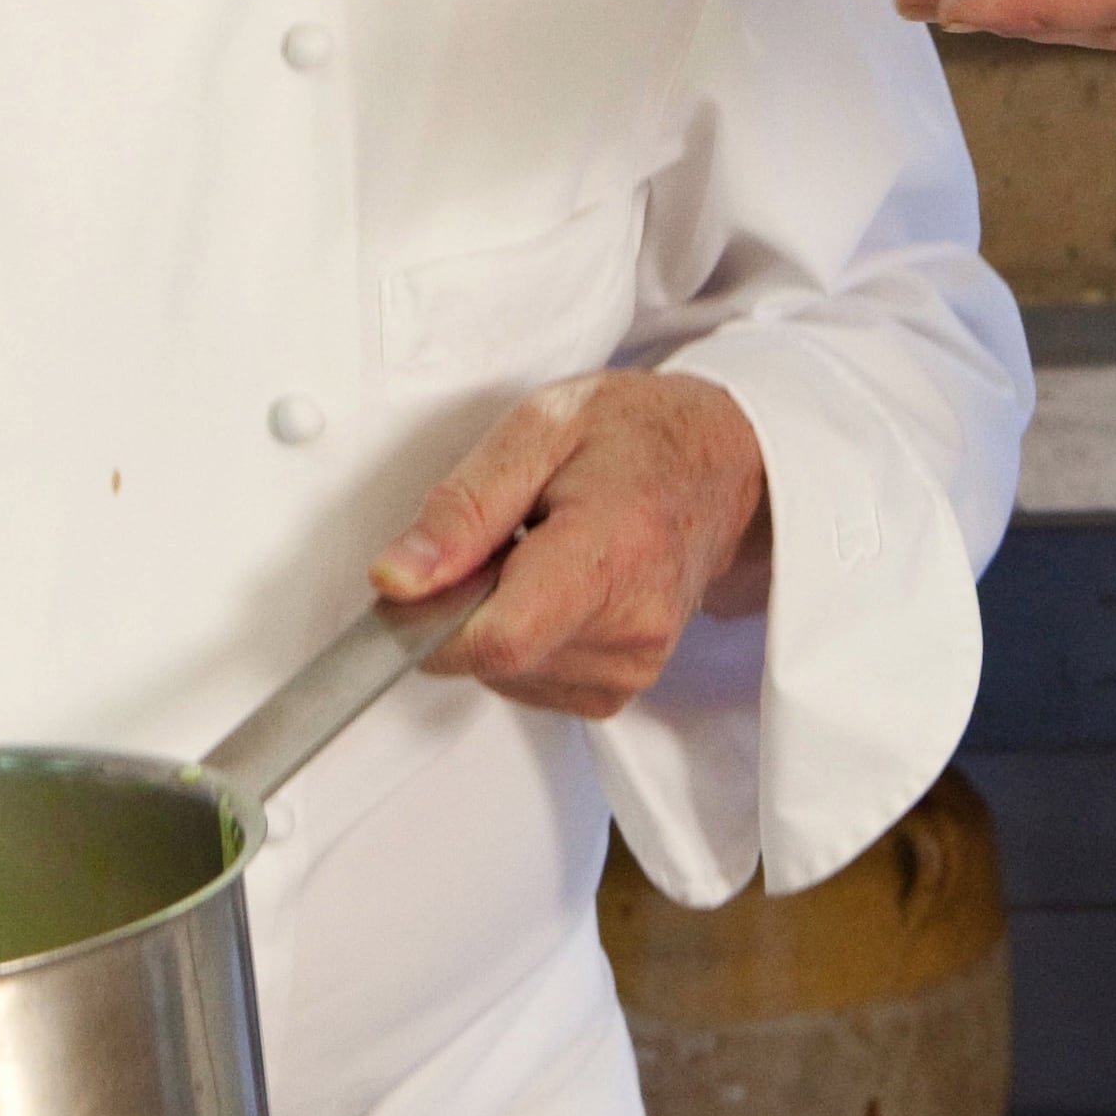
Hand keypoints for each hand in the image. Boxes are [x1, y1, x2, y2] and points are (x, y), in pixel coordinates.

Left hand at [369, 369, 768, 720]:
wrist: (720, 466)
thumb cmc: (634, 435)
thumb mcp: (536, 430)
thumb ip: (462, 509)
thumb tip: (394, 581)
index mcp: (609, 552)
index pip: (499, 639)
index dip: (432, 622)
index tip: (412, 585)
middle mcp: (632, 626)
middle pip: (494, 658)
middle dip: (464, 605)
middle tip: (498, 537)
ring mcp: (635, 664)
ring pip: (507, 674)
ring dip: (494, 621)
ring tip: (534, 554)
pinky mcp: (626, 685)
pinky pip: (534, 682)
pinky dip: (522, 639)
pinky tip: (552, 588)